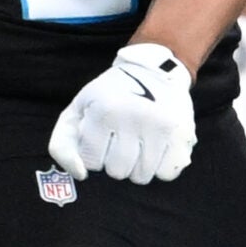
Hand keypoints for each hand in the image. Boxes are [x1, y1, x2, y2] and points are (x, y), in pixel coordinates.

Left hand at [48, 43, 195, 184]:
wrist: (154, 70)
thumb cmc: (110, 96)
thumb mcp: (78, 109)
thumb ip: (63, 145)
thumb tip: (81, 174)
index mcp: (104, 110)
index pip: (91, 162)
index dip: (94, 152)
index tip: (101, 135)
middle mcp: (133, 118)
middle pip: (117, 171)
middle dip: (116, 160)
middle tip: (122, 139)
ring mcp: (160, 127)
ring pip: (142, 176)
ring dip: (138, 166)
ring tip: (139, 142)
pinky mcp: (182, 134)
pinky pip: (167, 174)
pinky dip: (161, 166)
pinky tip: (157, 146)